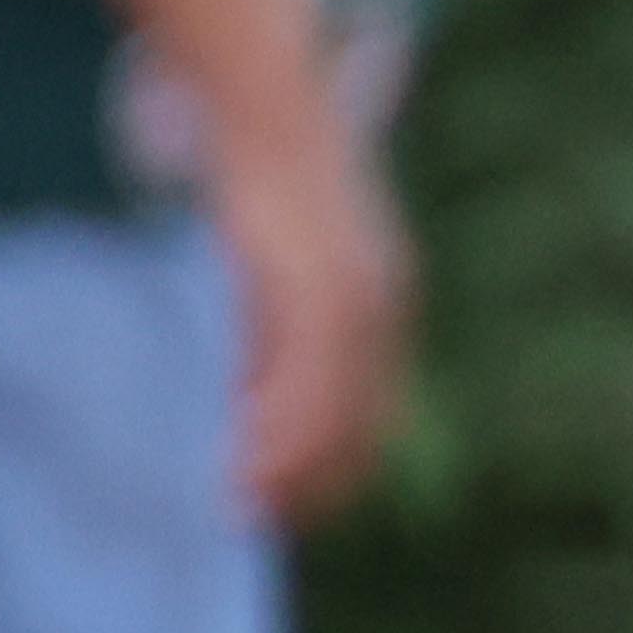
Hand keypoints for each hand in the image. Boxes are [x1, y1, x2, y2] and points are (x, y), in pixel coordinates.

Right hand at [200, 93, 407, 517]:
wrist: (274, 112)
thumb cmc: (276, 189)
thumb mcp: (291, 266)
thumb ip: (283, 328)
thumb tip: (251, 392)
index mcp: (385, 307)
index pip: (376, 412)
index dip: (343, 467)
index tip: (305, 509)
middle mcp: (381, 308)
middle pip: (362, 421)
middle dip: (318, 480)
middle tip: (267, 519)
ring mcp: (352, 296)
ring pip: (334, 406)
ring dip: (293, 463)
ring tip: (248, 500)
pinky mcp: (313, 281)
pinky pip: (304, 368)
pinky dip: (280, 417)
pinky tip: (247, 446)